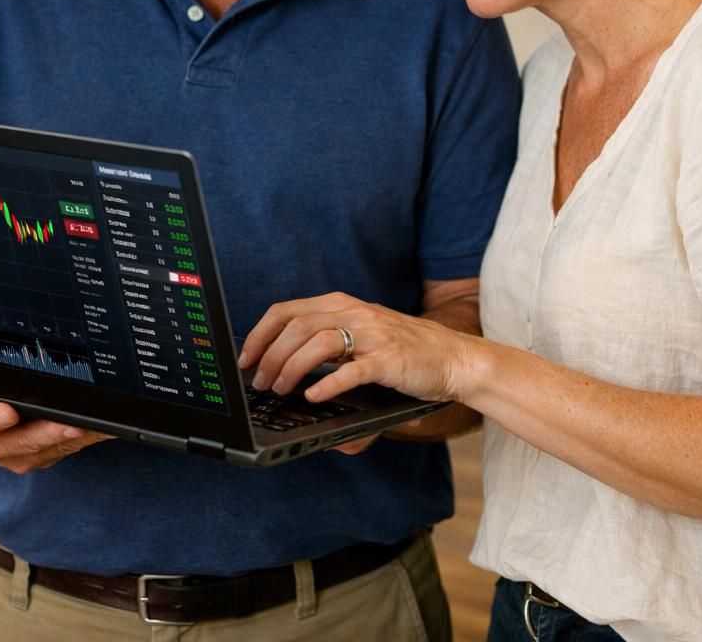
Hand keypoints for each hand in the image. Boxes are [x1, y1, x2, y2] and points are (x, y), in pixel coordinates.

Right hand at [0, 398, 109, 473]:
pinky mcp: (36, 458)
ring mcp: (14, 455)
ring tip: (98, 427)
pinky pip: (62, 449)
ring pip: (46, 449)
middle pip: (20, 442)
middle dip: (48, 434)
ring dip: (74, 438)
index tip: (8, 412)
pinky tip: (102, 429)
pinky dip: (83, 439)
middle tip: (71, 425)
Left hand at [239, 292, 477, 405]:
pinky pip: (352, 370)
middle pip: (296, 326)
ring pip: (317, 343)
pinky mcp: (389, 359)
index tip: (246, 358)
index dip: (260, 334)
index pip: (287, 311)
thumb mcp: (362, 338)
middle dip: (270, 356)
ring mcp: (373, 335)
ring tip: (281, 389)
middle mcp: (355, 313)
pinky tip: (314, 396)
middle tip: (261, 381)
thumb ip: (329, 349)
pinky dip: (328, 384)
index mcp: (342, 305)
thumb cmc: (406, 351)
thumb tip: (292, 379)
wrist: (455, 357)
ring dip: (291, 368)